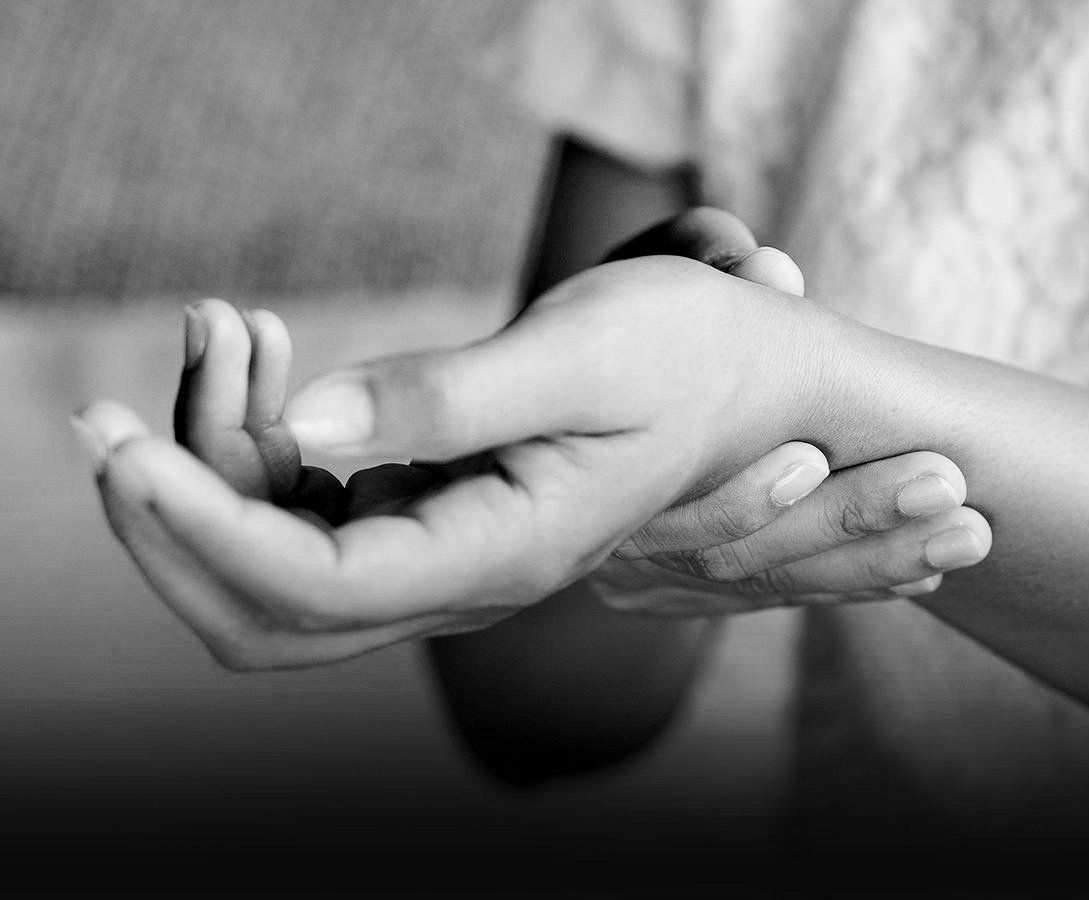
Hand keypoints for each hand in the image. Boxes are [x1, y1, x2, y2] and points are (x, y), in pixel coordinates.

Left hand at [75, 217, 989, 667]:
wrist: (763, 383)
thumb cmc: (696, 358)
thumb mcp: (585, 354)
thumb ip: (447, 395)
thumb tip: (305, 422)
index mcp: (500, 553)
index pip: (309, 583)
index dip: (198, 524)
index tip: (120, 443)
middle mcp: (464, 575)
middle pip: (265, 613)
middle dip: (168, 524)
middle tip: (101, 415)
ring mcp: (445, 549)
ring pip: (277, 562)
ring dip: (214, 461)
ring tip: (228, 329)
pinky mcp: (433, 510)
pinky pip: (312, 511)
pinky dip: (260, 441)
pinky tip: (270, 351)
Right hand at [591, 209, 987, 615]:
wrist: (528, 409)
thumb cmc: (600, 317)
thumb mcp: (636, 271)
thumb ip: (696, 252)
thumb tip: (772, 270)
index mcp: (594, 473)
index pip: (698, 516)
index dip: (784, 502)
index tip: (880, 468)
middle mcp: (613, 540)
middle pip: (743, 558)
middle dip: (856, 523)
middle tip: (956, 499)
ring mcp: (638, 574)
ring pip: (764, 582)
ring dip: (872, 561)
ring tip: (971, 539)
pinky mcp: (662, 588)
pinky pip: (767, 594)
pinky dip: (845, 582)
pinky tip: (923, 578)